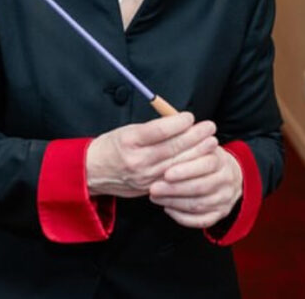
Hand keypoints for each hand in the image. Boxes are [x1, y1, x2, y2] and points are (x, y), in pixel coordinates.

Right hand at [86, 112, 217, 197]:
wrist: (93, 172)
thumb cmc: (111, 146)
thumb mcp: (127, 130)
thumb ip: (153, 128)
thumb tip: (180, 121)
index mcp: (129, 140)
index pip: (158, 131)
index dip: (178, 123)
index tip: (190, 116)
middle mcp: (137, 160)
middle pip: (172, 147)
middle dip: (195, 137)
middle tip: (210, 127)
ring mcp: (144, 177)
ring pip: (177, 164)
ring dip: (197, 152)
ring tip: (211, 142)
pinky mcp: (150, 188)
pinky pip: (174, 179)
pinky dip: (189, 169)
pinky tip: (200, 161)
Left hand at [148, 146, 242, 228]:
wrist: (229, 175)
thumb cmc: (205, 157)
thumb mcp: (200, 143)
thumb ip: (186, 138)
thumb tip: (167, 122)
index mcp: (222, 160)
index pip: (207, 164)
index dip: (186, 170)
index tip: (166, 173)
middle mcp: (226, 180)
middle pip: (202, 187)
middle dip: (175, 189)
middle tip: (153, 188)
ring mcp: (225, 199)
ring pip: (199, 205)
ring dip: (174, 202)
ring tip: (155, 197)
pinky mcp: (220, 214)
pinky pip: (201, 220)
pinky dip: (183, 217)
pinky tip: (168, 209)